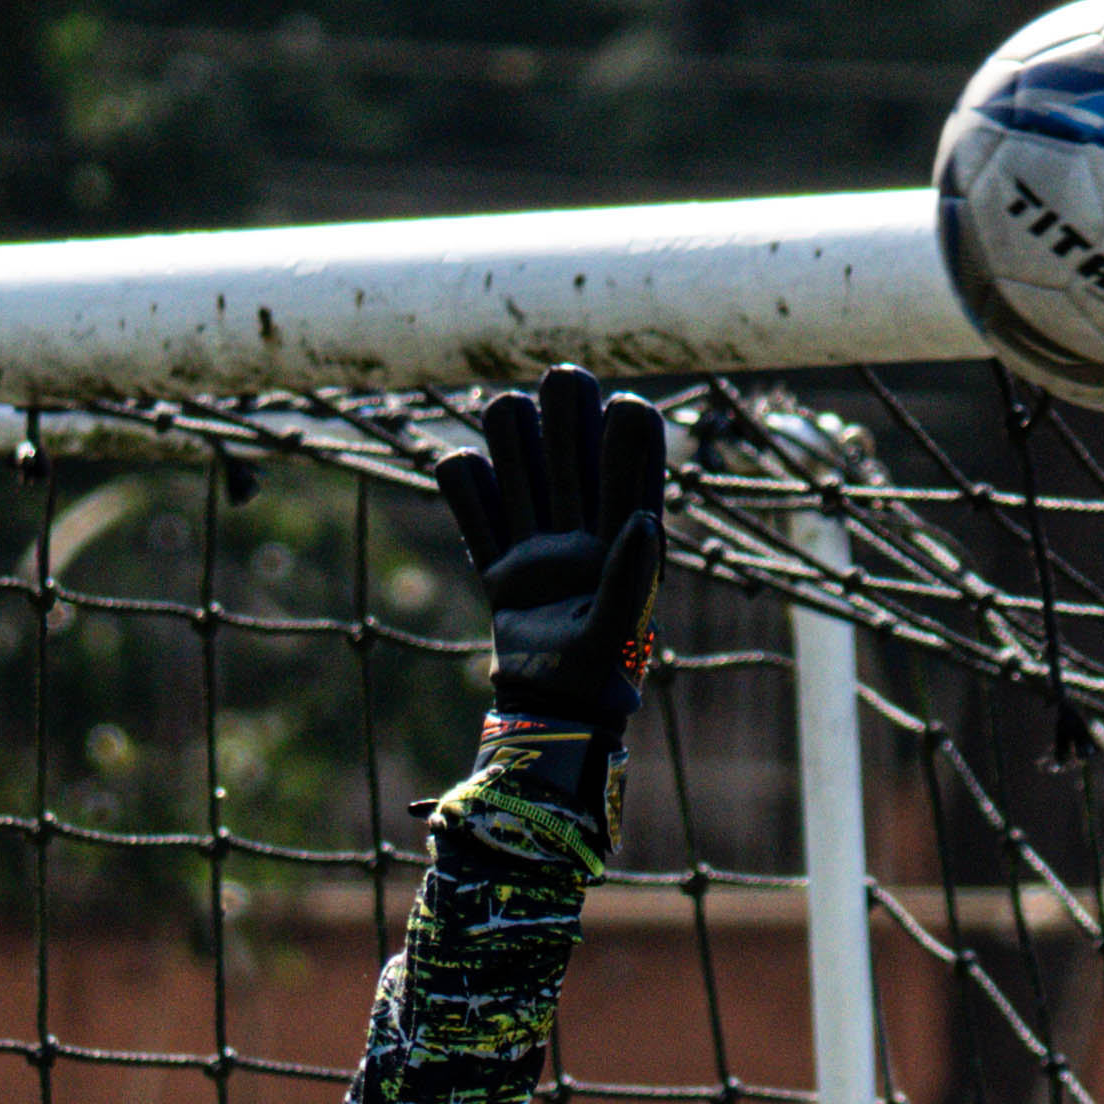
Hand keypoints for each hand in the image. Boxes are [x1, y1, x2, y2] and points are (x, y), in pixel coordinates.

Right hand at [434, 365, 667, 735]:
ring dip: (510, 431)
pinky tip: (470, 482)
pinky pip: (469, 496)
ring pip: (518, 450)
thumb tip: (641, 518)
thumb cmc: (598, 679)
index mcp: (624, 531)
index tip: (622, 411)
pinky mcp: (496, 556)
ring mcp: (535, 536)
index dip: (627, 423)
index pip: (632, 454)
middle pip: (570, 434)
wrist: (547, 712)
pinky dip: (462, 479)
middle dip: (565, 405)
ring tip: (508, 428)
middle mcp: (580, 522)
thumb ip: (629, 578)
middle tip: (560, 391)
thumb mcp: (619, 632)